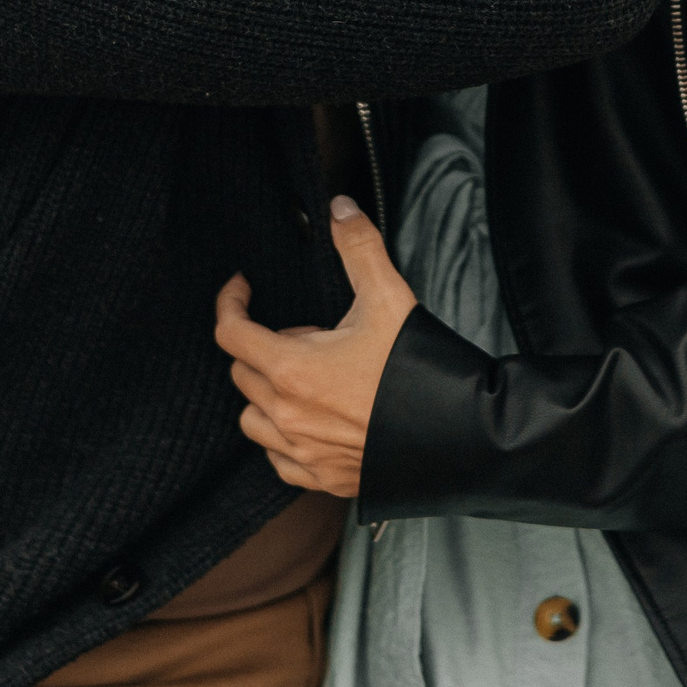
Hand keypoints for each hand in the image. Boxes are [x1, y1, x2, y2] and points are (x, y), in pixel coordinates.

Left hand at [214, 196, 417, 497]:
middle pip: (242, 372)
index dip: (231, 302)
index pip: (230, 333)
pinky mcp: (320, 478)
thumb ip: (359, 247)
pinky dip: (282, 437)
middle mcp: (285, 415)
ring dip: (267, 394)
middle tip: (307, 335)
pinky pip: (276, 458)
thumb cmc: (416, 367)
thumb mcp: (388, 297)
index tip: (242, 289)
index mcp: (291, 369)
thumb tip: (339, 208)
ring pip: (252, 419)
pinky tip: (311, 420)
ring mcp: (301, 452)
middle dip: (263, 345)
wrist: (456, 434)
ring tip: (307, 378)